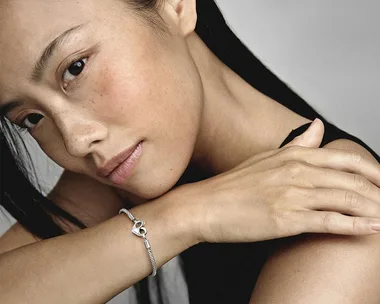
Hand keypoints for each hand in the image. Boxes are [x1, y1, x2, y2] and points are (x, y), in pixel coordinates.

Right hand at [183, 119, 379, 242]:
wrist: (205, 205)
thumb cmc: (233, 185)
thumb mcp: (267, 158)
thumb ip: (298, 144)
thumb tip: (318, 126)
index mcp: (293, 156)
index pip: (345, 160)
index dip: (372, 171)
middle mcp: (297, 172)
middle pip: (352, 181)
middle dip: (379, 192)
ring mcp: (292, 195)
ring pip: (346, 200)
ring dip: (374, 209)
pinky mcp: (286, 218)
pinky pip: (330, 221)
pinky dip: (356, 226)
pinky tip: (373, 229)